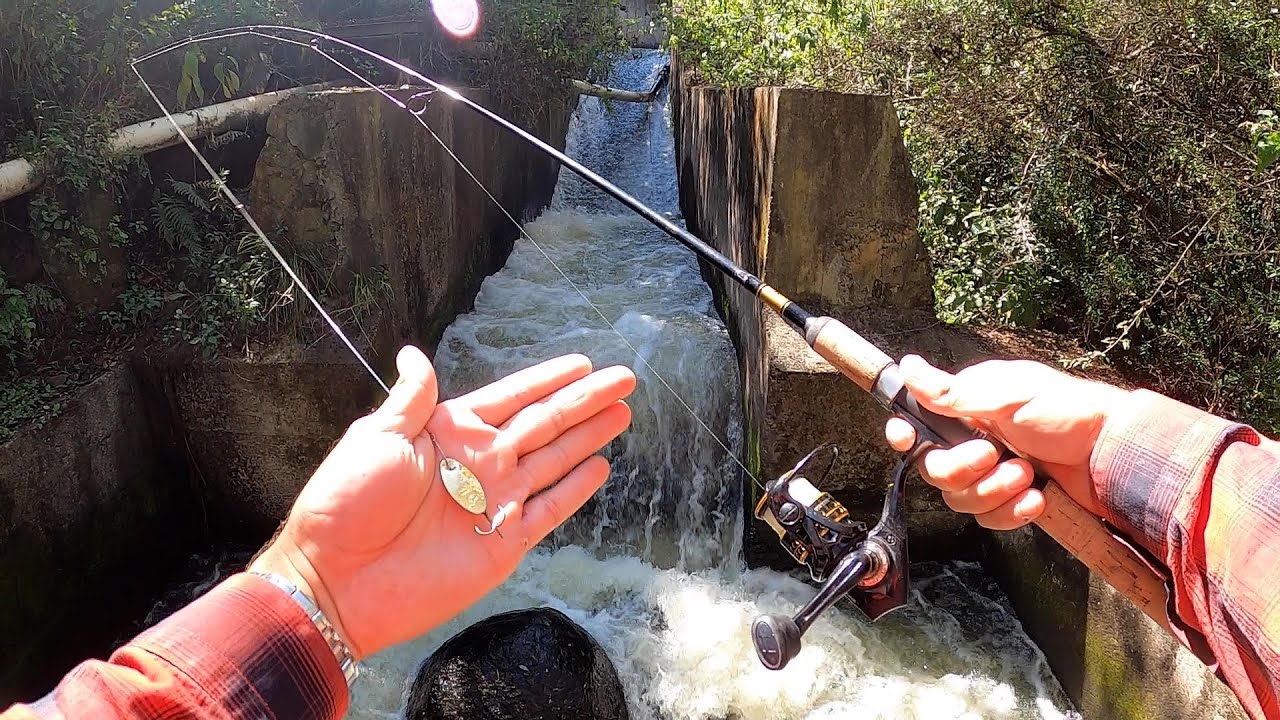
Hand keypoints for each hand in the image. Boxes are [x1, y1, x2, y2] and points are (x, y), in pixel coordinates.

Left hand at [251, 345, 636, 658]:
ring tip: (623, 413)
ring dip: (589, 436)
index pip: (512, 396)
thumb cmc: (345, 504)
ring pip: (555, 460)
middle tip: (625, 378)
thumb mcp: (377, 437)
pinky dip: (575, 489)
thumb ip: (412, 398)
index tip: (582, 362)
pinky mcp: (503, 544)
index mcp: (450, 432)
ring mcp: (494, 503)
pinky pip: (549, 510)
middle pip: (545, 423)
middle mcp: (479, 463)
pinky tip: (600, 467)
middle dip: (585, 401)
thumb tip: (415, 353)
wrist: (336, 579)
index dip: (547, 379)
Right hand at [884, 355, 1129, 529]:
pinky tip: (1037, 498)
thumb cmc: (1067, 413)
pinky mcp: (1013, 501)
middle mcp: (973, 441)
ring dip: (993, 491)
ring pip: (961, 499)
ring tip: (1027, 475)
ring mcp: (993, 474)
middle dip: (961, 469)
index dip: (906, 435)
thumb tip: (907, 366)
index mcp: (967, 409)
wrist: (1114, 454)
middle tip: (993, 454)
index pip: (917, 424)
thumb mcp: (1008, 395)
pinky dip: (1012, 512)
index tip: (909, 439)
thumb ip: (953, 390)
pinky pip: (990, 520)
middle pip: (933, 470)